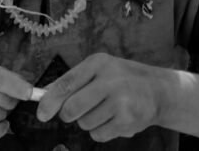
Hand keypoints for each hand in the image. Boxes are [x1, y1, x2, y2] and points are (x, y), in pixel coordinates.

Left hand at [36, 53, 164, 142]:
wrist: (157, 90)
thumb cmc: (122, 79)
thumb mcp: (100, 69)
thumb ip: (74, 80)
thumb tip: (45, 96)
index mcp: (98, 63)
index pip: (66, 83)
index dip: (49, 101)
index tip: (41, 114)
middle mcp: (110, 80)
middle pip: (72, 108)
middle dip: (69, 114)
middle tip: (77, 111)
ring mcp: (120, 101)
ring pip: (84, 123)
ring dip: (89, 122)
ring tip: (105, 110)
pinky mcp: (127, 121)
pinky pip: (98, 135)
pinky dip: (101, 131)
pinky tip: (113, 119)